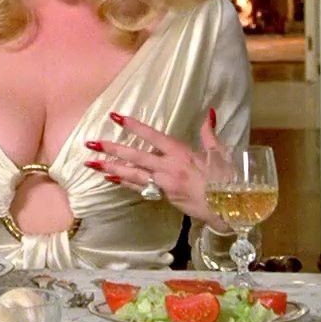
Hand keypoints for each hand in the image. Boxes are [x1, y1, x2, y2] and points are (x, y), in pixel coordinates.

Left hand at [83, 109, 228, 231]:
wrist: (229, 209)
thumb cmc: (227, 180)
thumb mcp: (220, 154)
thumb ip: (209, 133)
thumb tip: (210, 112)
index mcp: (181, 153)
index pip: (152, 136)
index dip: (133, 126)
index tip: (115, 117)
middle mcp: (169, 167)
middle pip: (135, 156)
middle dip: (111, 149)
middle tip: (91, 143)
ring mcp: (164, 184)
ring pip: (132, 174)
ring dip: (110, 168)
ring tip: (91, 163)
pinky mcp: (164, 196)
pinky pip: (140, 188)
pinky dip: (124, 182)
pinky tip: (110, 178)